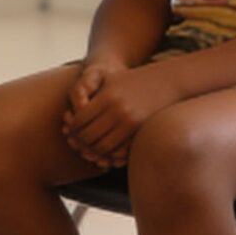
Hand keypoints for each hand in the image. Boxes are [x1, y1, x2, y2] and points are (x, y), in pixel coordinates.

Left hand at [61, 59, 177, 168]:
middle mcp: (117, 110)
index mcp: (106, 96)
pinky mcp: (140, 132)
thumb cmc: (132, 81)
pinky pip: (118, 150)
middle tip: (76, 143)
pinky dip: (109, 154)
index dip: (71, 128)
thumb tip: (69, 118)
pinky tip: (105, 151)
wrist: (166, 81)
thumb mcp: (109, 82)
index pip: (79, 120)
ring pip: (102, 147)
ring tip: (89, 149)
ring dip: (92, 151)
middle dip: (79, 142)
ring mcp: (130, 123)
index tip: (70, 130)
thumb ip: (89, 96)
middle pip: (88, 136)